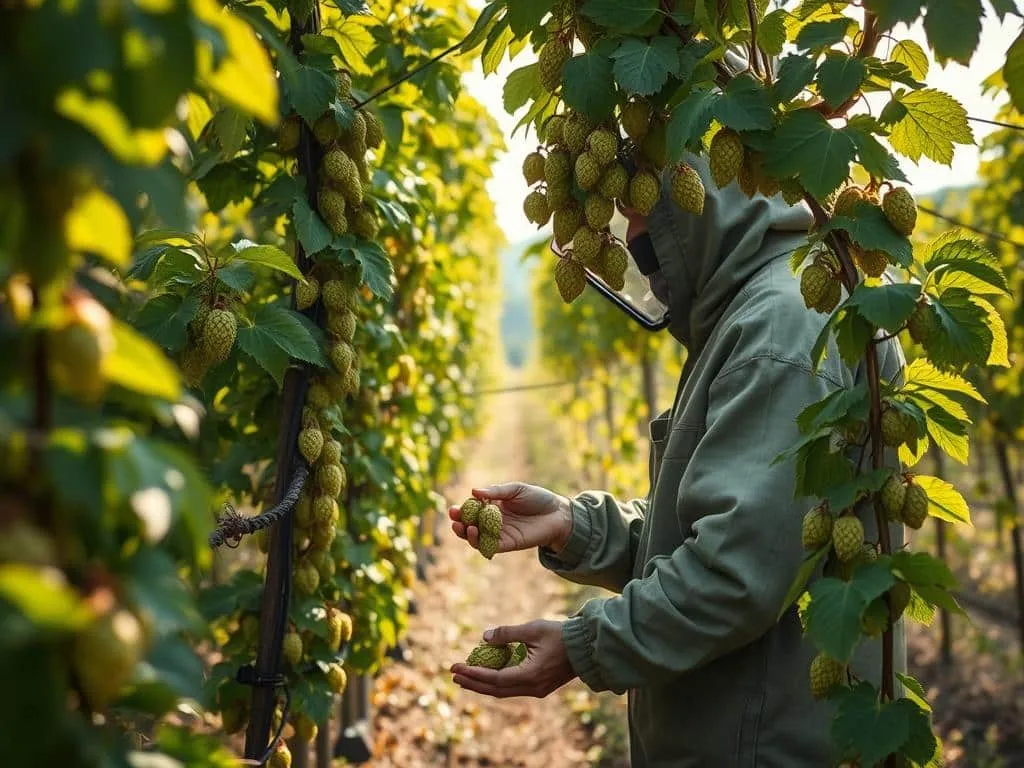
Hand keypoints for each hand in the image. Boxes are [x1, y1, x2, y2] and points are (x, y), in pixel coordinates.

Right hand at [448, 482, 572, 556]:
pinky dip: (480, 542)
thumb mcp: (516, 489)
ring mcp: (500, 534)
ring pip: (477, 538)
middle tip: (454, 518)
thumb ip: (496, 492)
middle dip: (459, 523)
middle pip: (470, 525)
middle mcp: (493, 522)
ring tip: (463, 527)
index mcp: (493, 507)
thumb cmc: (538, 498)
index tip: (453, 508)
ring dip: (466, 534)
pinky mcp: (508, 544)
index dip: (461, 510)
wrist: (557, 513)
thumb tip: (473, 491)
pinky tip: (475, 534)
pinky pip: (490, 546)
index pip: (472, 510)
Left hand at [450, 620, 575, 698]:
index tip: (455, 667)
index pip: (494, 679)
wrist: (587, 646)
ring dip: (483, 685)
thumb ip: (507, 633)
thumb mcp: (533, 629)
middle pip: (495, 690)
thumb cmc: (561, 635)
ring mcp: (536, 690)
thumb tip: (484, 637)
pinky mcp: (539, 687)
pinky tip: (487, 674)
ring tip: (465, 677)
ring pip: (503, 691)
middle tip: (453, 674)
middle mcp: (532, 688)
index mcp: (530, 676)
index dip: (473, 673)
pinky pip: (512, 688)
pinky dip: (497, 683)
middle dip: (473, 682)